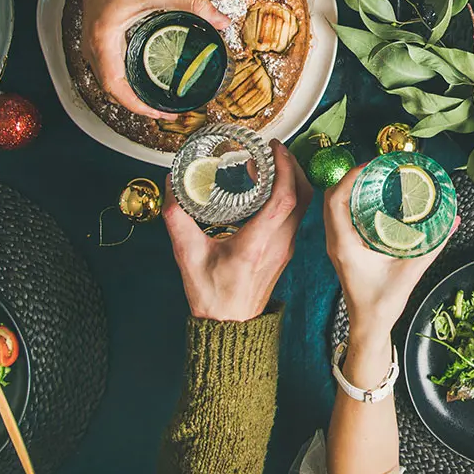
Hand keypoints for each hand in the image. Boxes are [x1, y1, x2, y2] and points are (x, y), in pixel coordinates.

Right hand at [78, 0, 228, 118]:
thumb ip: (194, 4)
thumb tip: (221, 21)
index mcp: (104, 41)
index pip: (115, 87)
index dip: (138, 106)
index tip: (162, 113)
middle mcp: (93, 48)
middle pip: (112, 91)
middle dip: (139, 106)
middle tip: (168, 112)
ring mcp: (93, 46)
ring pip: (110, 83)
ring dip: (132, 95)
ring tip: (159, 102)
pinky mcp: (99, 42)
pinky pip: (111, 71)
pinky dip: (127, 82)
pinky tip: (146, 81)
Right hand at [164, 140, 311, 321]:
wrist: (230, 326)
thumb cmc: (211, 295)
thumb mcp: (187, 254)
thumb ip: (176, 218)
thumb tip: (170, 185)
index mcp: (257, 244)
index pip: (285, 199)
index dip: (284, 168)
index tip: (273, 147)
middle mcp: (279, 243)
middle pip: (302, 196)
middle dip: (292, 165)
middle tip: (273, 148)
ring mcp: (286, 247)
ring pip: (303, 205)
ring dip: (292, 179)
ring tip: (269, 163)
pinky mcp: (285, 250)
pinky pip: (296, 215)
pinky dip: (289, 194)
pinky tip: (268, 187)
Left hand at [322, 164, 456, 335]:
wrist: (368, 325)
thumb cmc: (382, 303)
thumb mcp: (410, 271)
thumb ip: (433, 246)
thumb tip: (452, 221)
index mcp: (344, 245)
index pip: (336, 200)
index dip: (350, 177)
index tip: (370, 165)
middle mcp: (335, 242)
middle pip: (331, 198)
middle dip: (350, 177)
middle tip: (376, 168)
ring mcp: (336, 245)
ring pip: (333, 207)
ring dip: (349, 189)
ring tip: (374, 178)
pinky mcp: (341, 249)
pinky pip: (339, 217)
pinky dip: (350, 202)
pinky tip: (370, 199)